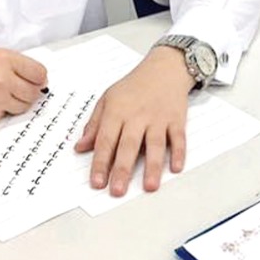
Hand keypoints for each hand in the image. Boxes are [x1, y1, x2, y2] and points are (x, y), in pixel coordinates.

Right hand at [0, 49, 47, 127]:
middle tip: (22, 90)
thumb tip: (30, 75)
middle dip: (30, 92)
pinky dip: (1, 112)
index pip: (38, 72)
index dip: (39, 78)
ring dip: (17, 103)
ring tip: (0, 95)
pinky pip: (6, 116)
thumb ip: (9, 65)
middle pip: (34, 92)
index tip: (38, 80)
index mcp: (3, 59)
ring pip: (23, 106)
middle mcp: (3, 79)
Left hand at [74, 46, 193, 196]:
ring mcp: (159, 118)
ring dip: (152, 166)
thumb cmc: (134, 85)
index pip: (106, 140)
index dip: (100, 162)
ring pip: (155, 144)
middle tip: (117, 190)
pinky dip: (178, 152)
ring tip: (148, 186)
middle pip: (129, 145)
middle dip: (122, 169)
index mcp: (117, 111)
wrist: (164, 68)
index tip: (97, 182)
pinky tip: (175, 168)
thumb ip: (94, 124)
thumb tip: (80, 147)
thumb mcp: (108, 99)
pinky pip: (178, 137)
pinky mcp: (177, 119)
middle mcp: (137, 116)